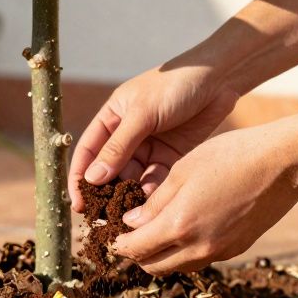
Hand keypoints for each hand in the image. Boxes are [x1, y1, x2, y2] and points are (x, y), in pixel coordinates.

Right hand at [68, 61, 239, 210]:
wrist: (219, 77)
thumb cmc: (175, 84)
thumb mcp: (142, 114)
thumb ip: (118, 147)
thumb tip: (92, 178)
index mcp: (112, 119)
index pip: (88, 152)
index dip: (80, 178)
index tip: (78, 204)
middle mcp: (127, 135)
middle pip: (109, 170)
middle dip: (106, 194)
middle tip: (103, 220)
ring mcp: (149, 147)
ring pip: (133, 179)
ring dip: (129, 197)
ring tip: (128, 217)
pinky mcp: (171, 157)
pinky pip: (156, 180)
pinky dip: (152, 193)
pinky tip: (152, 205)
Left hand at [112, 122, 297, 274]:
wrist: (282, 164)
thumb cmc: (231, 157)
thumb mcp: (182, 171)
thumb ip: (154, 202)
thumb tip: (133, 224)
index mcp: (179, 226)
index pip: (136, 249)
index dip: (118, 245)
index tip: (111, 237)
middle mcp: (198, 248)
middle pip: (154, 266)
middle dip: (137, 254)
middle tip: (129, 236)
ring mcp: (219, 252)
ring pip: (177, 266)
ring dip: (161, 256)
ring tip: (155, 231)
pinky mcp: (236, 250)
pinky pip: (200, 259)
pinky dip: (185, 251)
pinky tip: (186, 228)